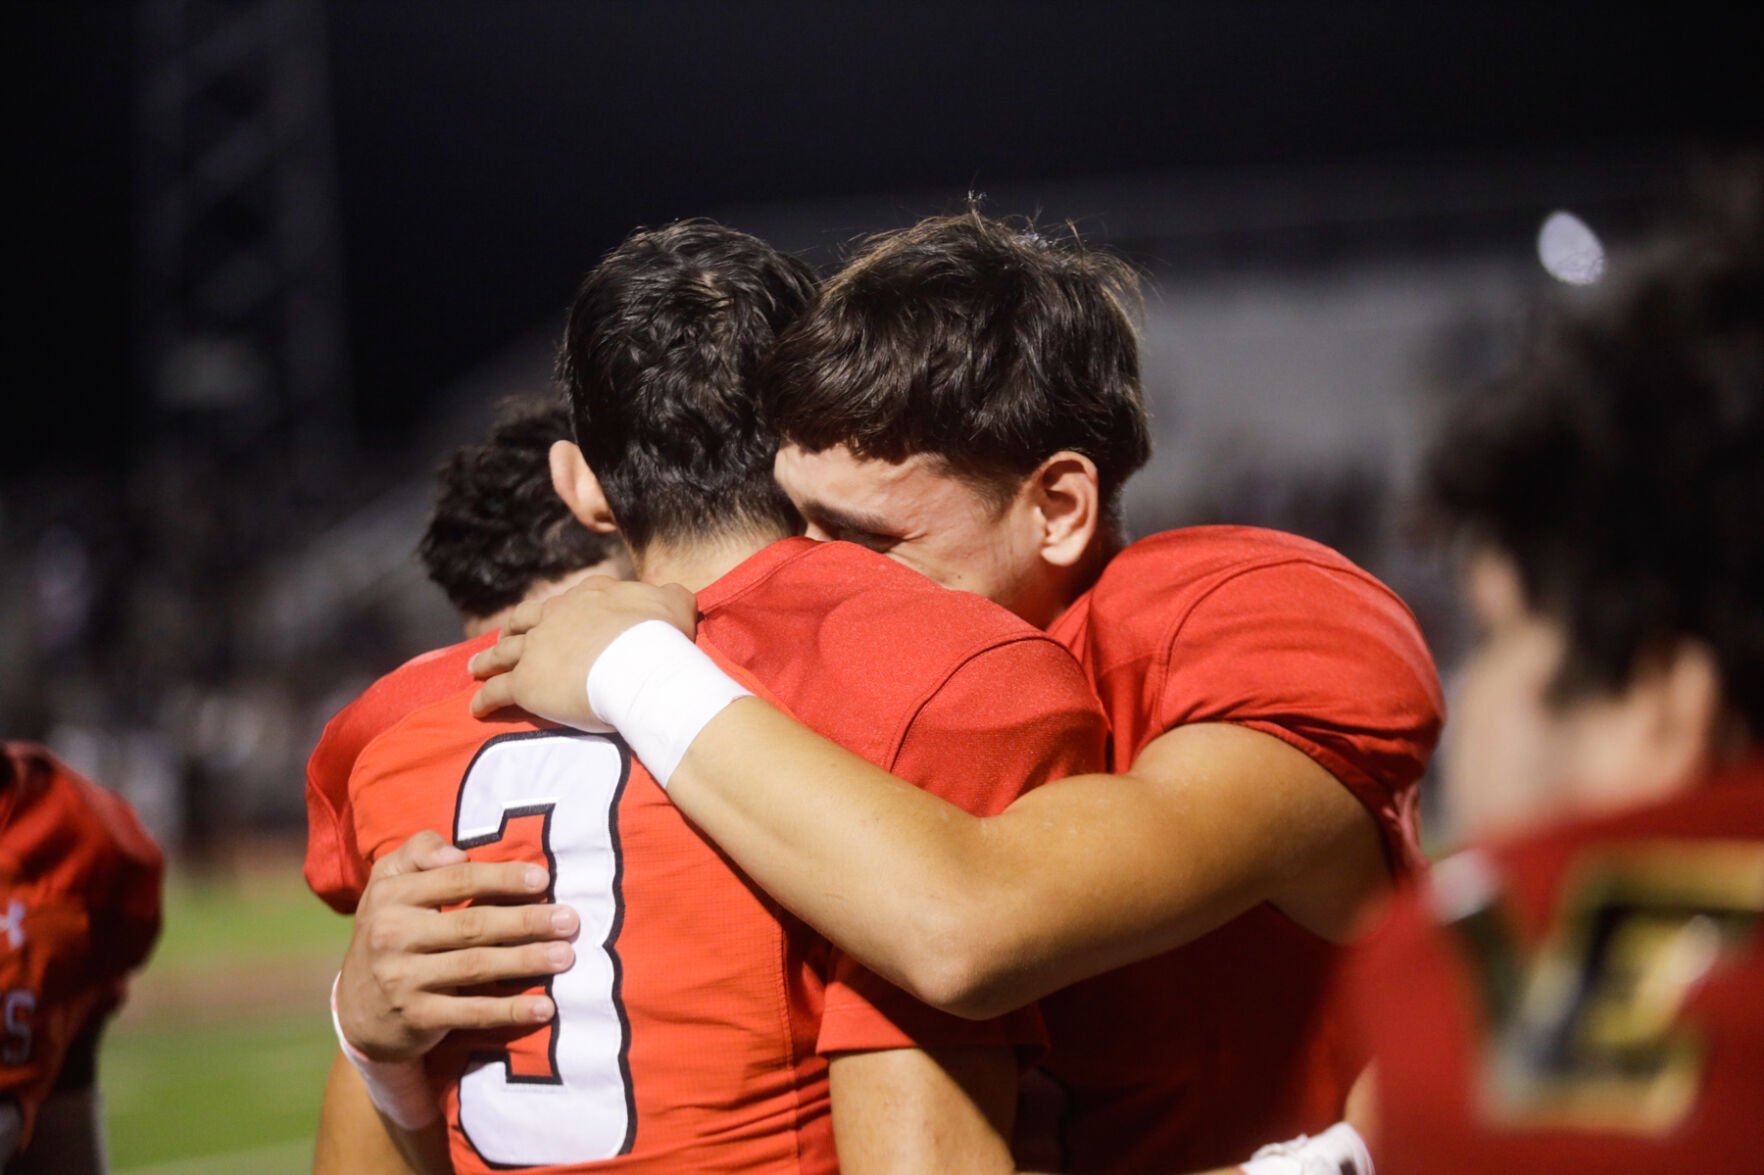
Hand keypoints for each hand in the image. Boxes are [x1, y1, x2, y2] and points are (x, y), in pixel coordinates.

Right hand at [335, 830, 578, 1061]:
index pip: (456, 881)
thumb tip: (458, 855)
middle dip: (526, 921)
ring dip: (526, 961)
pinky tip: (545, 1007)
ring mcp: (403, 979)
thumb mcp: (389, 882)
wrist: (357, 1007)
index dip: (502, 879)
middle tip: (568, 920)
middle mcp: (393, 935)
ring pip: (477, 967)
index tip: (543, 880)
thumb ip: (419, 851)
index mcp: (391, 894)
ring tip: (566, 956)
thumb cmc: (391, 928)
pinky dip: (510, 1010)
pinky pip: (471, 1012)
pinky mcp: (417, 1017)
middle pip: (472, 924)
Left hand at [469, 575, 697, 728]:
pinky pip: (497, 691)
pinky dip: (484, 699)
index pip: (571, 600)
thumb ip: (670, 597)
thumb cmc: (660, 634)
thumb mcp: (675, 602)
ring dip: (487, 659)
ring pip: (503, 652)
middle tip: (503, 638)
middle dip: (513, 629)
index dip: (563, 610)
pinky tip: (476, 707)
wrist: (640, 663)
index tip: (559, 618)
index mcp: (590, 596)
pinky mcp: (526, 682)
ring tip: (476, 667)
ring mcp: (537, 648)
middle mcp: (556, 616)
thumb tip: (673, 597)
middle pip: (525, 620)